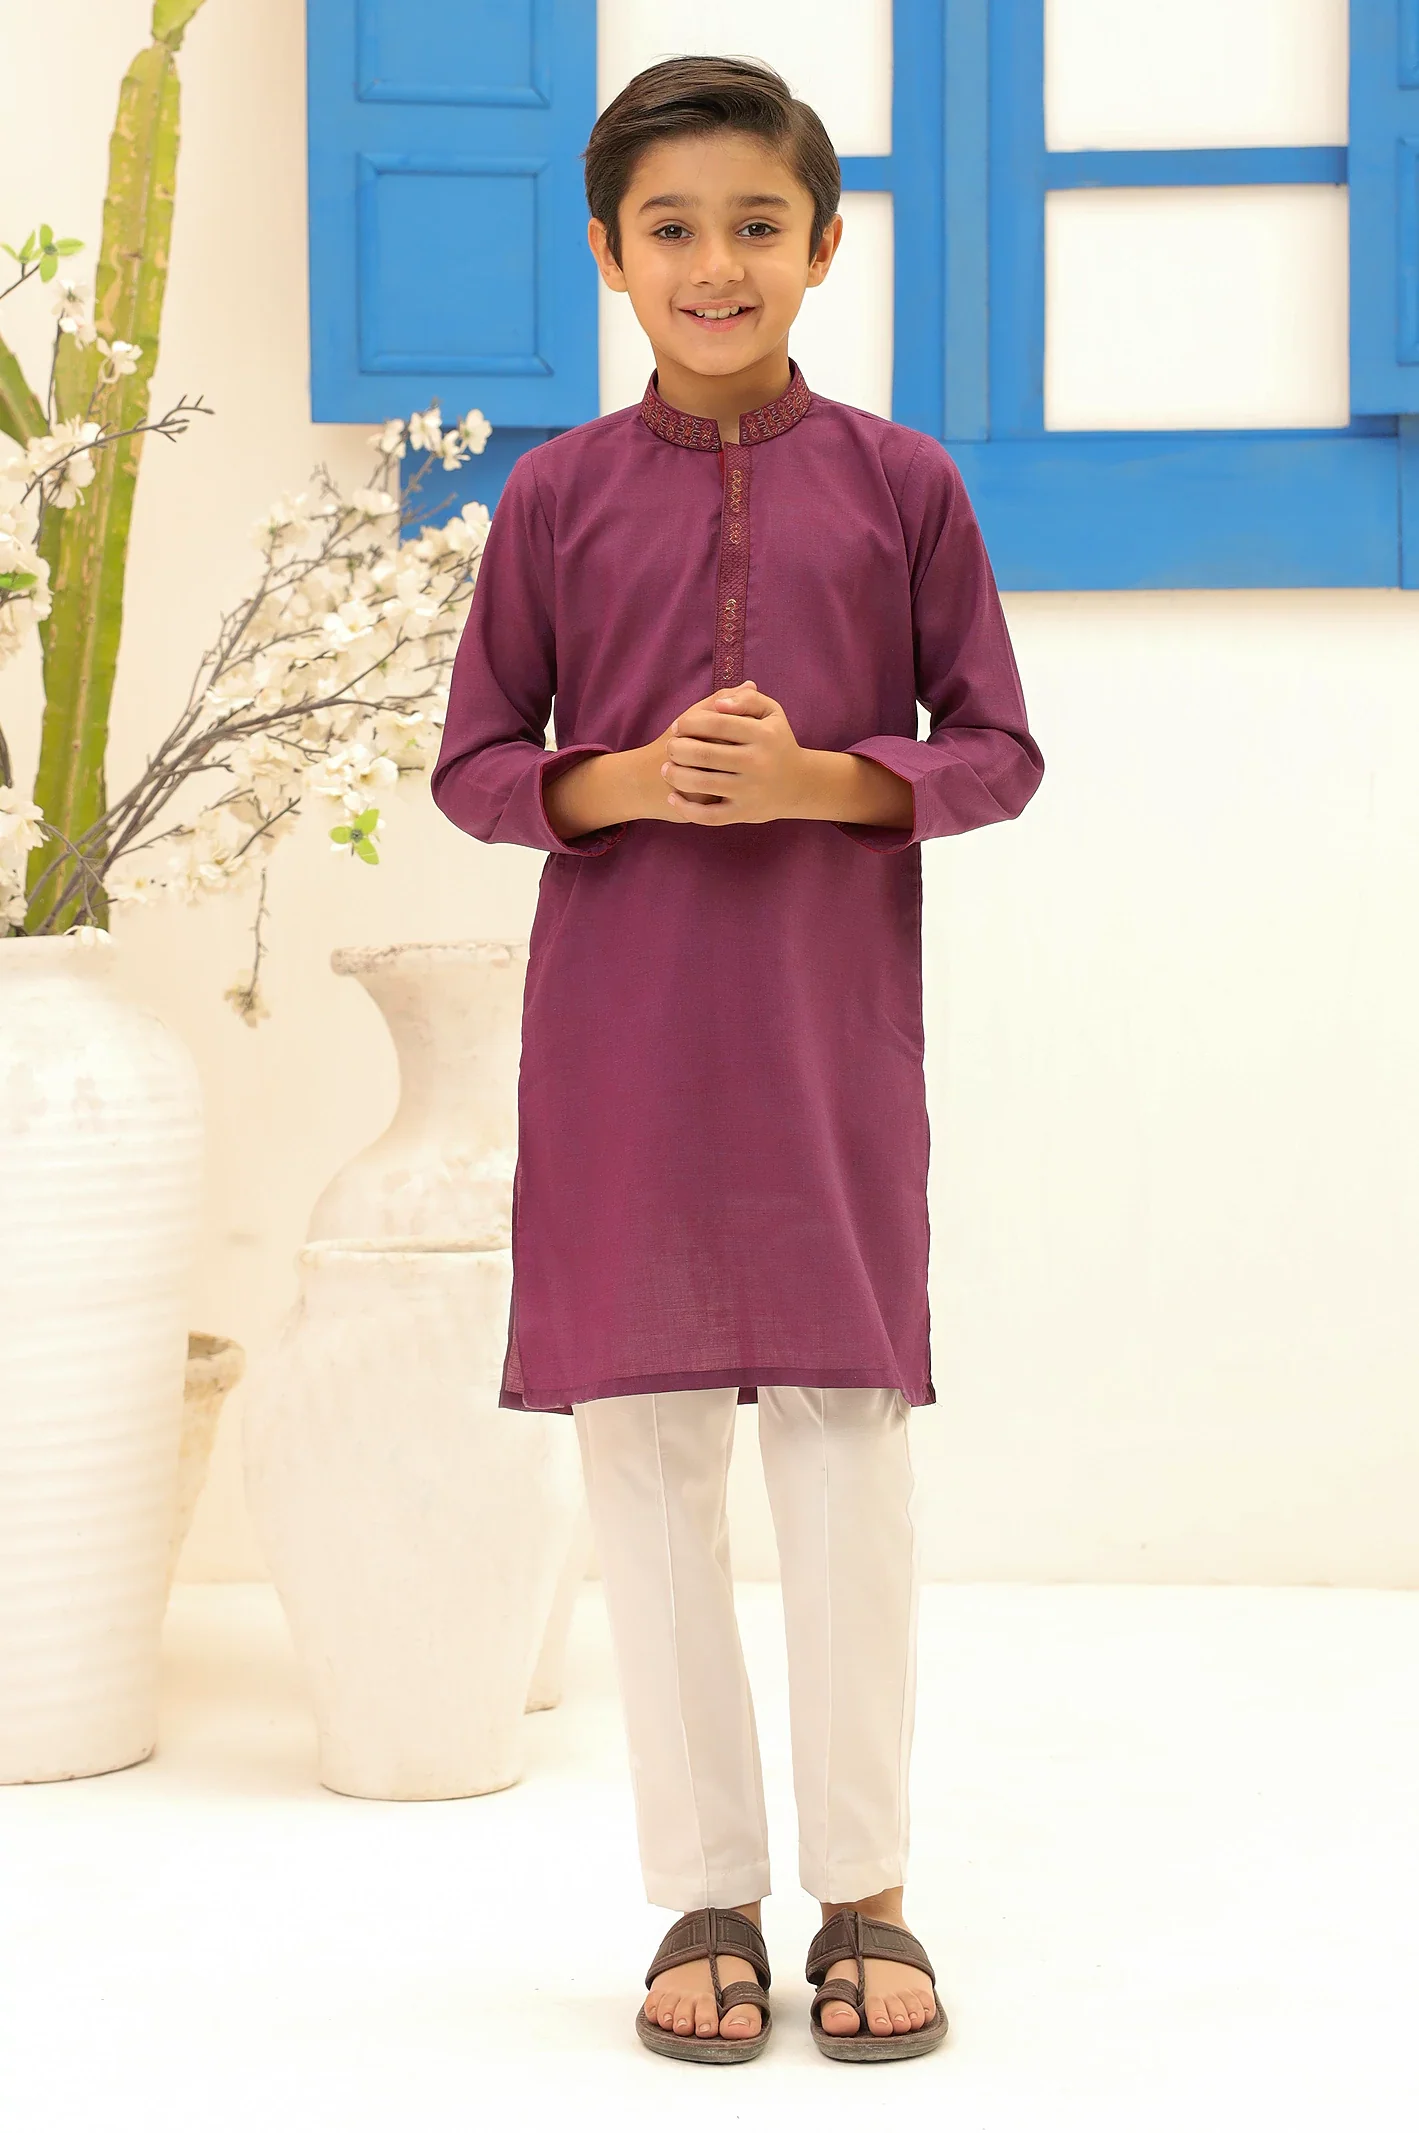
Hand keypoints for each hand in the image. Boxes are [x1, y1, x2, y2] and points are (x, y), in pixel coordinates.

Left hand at [658, 680, 813, 825]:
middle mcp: (757, 763)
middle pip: (704, 753)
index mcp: (763, 735)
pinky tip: (673, 798)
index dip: (689, 723)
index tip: (678, 726)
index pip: (716, 723)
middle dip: (678, 749)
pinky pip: (709, 815)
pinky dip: (686, 809)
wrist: (799, 784)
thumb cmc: (776, 742)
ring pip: (702, 783)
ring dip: (676, 775)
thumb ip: (747, 700)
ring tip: (666, 769)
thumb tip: (719, 704)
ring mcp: (750, 791)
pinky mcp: (744, 813)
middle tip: (669, 747)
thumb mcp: (771, 713)